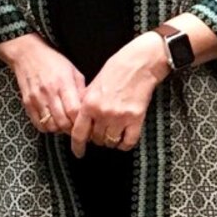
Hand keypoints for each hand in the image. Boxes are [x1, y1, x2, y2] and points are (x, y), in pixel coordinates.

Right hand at [0, 33, 83, 135]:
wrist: (27, 54)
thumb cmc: (52, 61)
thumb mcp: (73, 71)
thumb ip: (81, 90)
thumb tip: (89, 108)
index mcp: (63, 83)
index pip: (74, 111)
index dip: (81, 121)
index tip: (86, 122)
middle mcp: (49, 92)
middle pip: (62, 122)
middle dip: (72, 128)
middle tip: (77, 126)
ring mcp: (36, 99)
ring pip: (51, 126)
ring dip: (60, 129)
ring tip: (65, 123)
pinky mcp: (27, 103)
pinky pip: (38, 124)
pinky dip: (47, 127)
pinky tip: (53, 121)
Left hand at [70, 33, 170, 157]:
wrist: (140, 63)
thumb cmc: (116, 70)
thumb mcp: (93, 84)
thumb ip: (85, 103)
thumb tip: (79, 120)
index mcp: (89, 103)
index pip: (79, 133)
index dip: (77, 146)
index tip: (79, 153)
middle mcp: (103, 112)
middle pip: (96, 139)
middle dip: (97, 138)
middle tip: (101, 131)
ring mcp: (120, 117)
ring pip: (111, 142)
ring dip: (110, 141)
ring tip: (113, 132)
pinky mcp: (136, 119)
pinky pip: (128, 142)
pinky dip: (125, 144)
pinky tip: (124, 139)